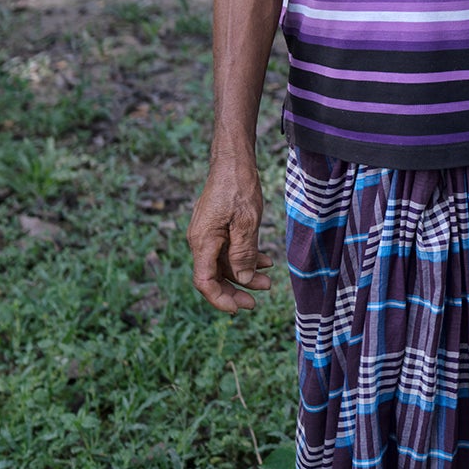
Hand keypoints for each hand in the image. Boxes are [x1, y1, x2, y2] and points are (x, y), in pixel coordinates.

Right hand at [187, 151, 273, 312]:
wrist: (233, 160)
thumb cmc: (239, 187)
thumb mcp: (246, 222)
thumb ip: (243, 253)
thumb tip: (242, 278)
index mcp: (202, 241)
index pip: (204, 282)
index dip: (220, 299)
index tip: (240, 308)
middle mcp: (201, 240)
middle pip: (213, 276)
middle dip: (235, 291)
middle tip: (256, 302)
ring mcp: (208, 233)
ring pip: (224, 263)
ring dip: (244, 274)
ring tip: (267, 282)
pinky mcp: (217, 226)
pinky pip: (229, 249)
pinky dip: (246, 257)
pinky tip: (265, 261)